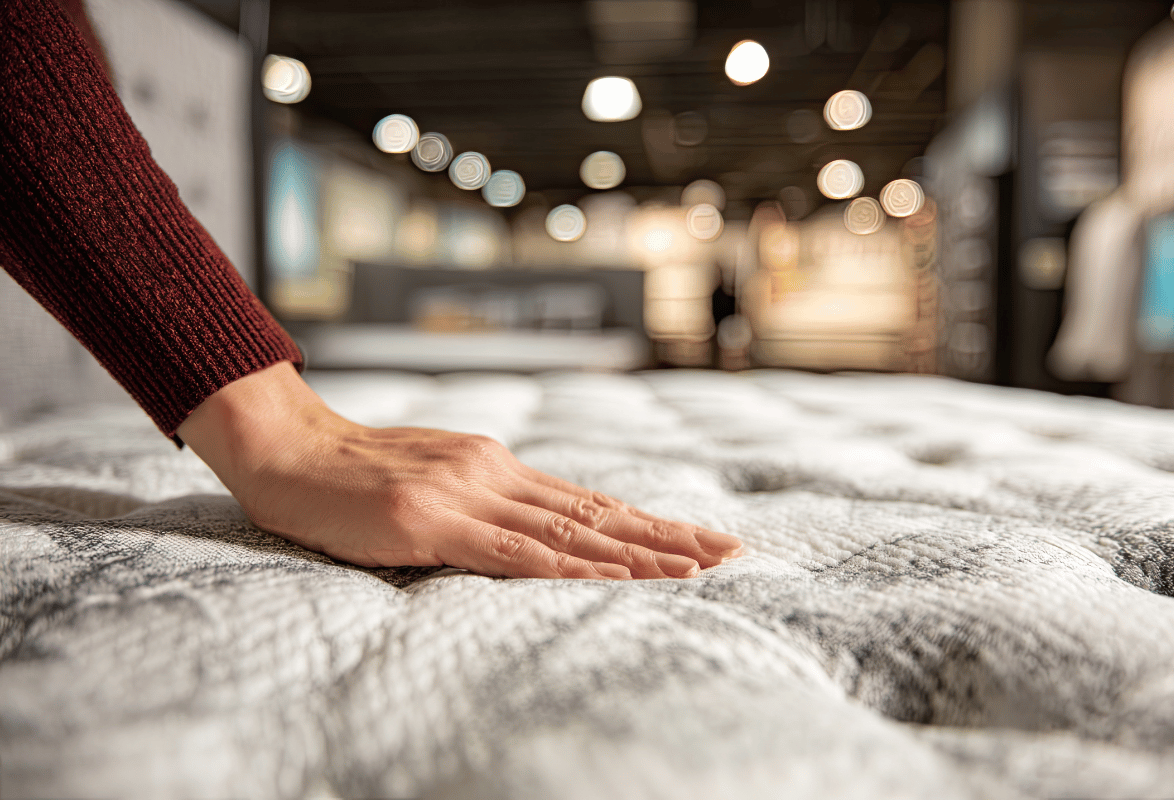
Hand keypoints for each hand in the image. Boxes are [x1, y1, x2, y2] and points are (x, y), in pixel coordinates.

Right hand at [177, 362, 743, 579]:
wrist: (290, 448)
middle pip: (596, 513)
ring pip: (569, 531)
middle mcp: (495, 473)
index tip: (702, 539)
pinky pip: (510, 551)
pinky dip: (567, 567)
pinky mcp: (430, 518)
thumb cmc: (355, 475)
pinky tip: (609, 578)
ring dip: (636, 553)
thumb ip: (483, 504)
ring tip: (694, 568)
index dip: (650, 523)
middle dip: (666, 538)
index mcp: (497, 467)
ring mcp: (465, 493)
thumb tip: (533, 534)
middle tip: (729, 552)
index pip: (590, 502)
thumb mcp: (433, 481)